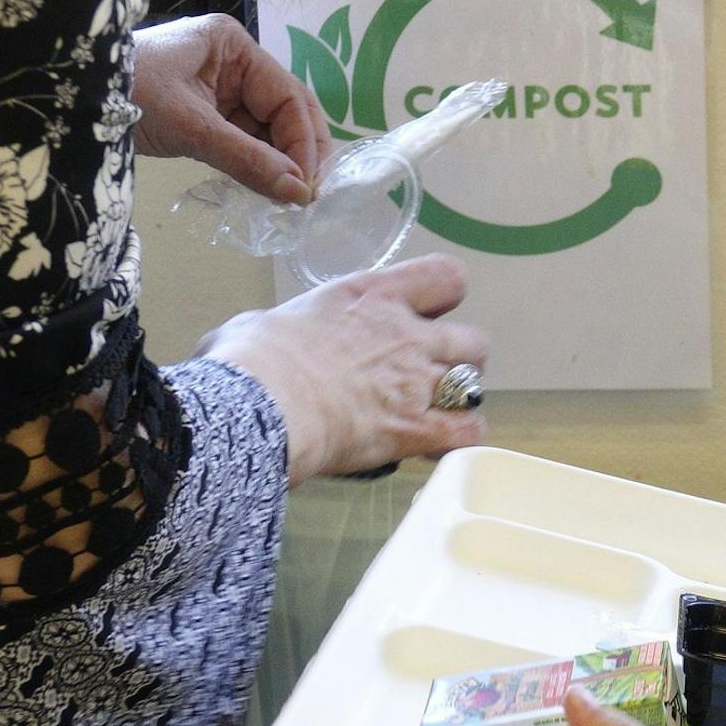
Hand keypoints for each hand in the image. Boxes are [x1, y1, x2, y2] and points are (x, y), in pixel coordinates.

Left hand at [133, 14, 331, 203]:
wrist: (68, 100)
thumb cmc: (126, 95)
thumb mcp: (189, 127)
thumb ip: (246, 159)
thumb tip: (296, 193)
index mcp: (234, 46)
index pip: (288, 96)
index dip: (303, 142)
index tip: (306, 185)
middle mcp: (235, 63)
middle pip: (286, 111)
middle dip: (299, 152)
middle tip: (307, 195)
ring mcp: (221, 89)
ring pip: (269, 130)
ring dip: (280, 163)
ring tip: (288, 200)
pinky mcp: (207, 114)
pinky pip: (245, 141)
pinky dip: (256, 165)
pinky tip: (265, 189)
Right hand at [199, 254, 487, 484]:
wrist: (261, 403)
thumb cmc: (250, 360)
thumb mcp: (259, 324)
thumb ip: (279, 329)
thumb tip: (255, 339)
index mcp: (372, 297)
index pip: (444, 276)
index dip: (444, 297)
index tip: (424, 313)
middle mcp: (407, 334)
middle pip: (472, 339)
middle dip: (459, 359)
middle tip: (429, 375)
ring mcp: (417, 381)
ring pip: (475, 386)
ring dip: (460, 402)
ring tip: (435, 416)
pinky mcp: (417, 427)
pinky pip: (467, 434)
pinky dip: (459, 442)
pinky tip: (437, 449)